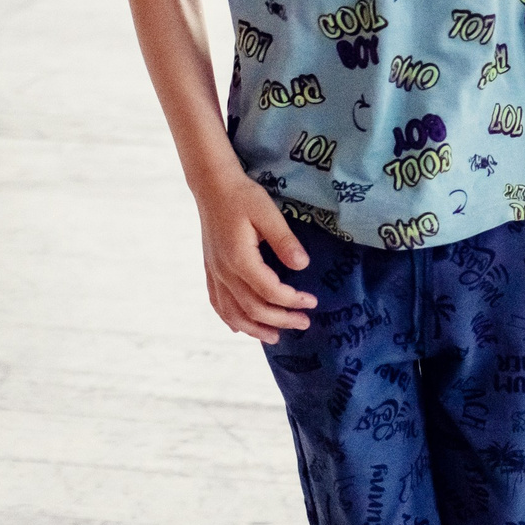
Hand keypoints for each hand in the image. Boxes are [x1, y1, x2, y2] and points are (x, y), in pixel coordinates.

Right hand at [196, 172, 316, 343]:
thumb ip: (284, 240)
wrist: (212, 187)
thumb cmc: (242, 196)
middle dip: (280, 319)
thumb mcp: (268, 213)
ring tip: (276, 337)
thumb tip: (303, 265)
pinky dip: (230, 319)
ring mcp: (215, 273)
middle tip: (304, 323)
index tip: (313, 302)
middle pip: (253, 308)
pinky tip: (239, 327)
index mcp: (240, 259)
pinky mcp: (211, 270)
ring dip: (255, 328)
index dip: (293, 301)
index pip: (270, 291)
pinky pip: (218, 303)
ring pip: (232, 313)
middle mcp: (225, 272)